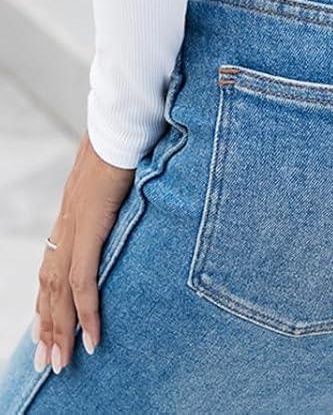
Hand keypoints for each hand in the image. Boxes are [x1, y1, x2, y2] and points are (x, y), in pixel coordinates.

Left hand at [32, 131, 134, 373]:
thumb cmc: (128, 136)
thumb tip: (136, 192)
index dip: (48, 301)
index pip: (52, 266)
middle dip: (47, 328)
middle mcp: (66, 224)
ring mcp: (74, 226)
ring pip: (59, 292)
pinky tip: (90, 337)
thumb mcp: (120, 171)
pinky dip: (85, 313)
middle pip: (49, 287)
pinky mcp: (89, 227)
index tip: (47, 330)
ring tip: (61, 362)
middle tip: (47, 363)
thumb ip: (120, 191)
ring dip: (59, 330)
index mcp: (72, 213)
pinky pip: (84, 281)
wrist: (123, 118)